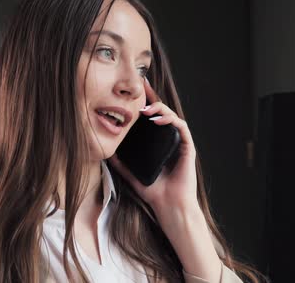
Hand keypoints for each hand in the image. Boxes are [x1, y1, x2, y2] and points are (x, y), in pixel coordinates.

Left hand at [108, 78, 198, 212]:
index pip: (151, 118)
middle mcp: (169, 140)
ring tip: (145, 108)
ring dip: (160, 108)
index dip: (145, 103)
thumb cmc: (153, 192)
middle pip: (162, 113)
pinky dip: (171, 120)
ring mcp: (179, 142)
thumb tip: (106, 153)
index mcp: (157, 143)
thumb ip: (120, 164)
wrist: (169, 206)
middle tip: (141, 87)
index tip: (135, 90)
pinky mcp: (187, 147)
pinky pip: (181, 128)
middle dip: (152, 98)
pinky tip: (159, 119)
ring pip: (171, 116)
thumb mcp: (131, 174)